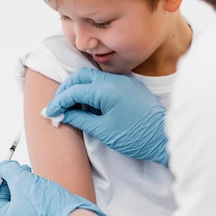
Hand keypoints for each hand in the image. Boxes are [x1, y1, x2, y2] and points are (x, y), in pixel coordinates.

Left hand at [0, 160, 112, 215]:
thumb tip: (3, 167)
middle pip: (0, 198)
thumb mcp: (22, 181)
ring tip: (26, 171)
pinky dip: (27, 189)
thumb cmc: (46, 205)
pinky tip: (34, 179)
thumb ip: (8, 171)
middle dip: (5, 179)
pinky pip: (25, 202)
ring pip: (14, 198)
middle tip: (13, 167)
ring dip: (17, 182)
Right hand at [45, 68, 168, 166]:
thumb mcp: (103, 130)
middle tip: (58, 107)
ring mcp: (123, 81)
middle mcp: (114, 80)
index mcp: (107, 90)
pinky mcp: (129, 87)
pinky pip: (104, 82)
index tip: (49, 113)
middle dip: (66, 90)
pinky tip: (89, 105)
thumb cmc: (136, 137)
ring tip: (71, 107)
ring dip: (78, 88)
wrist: (166, 139)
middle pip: (80, 76)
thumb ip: (80, 118)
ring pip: (92, 77)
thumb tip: (63, 114)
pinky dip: (91, 89)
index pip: (74, 90)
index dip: (58, 102)